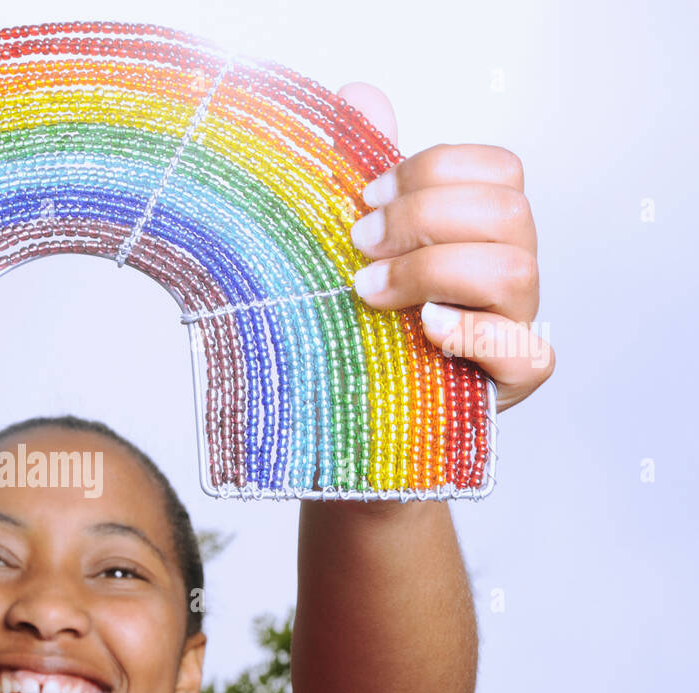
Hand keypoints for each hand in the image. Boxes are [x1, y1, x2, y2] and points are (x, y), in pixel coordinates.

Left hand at [336, 82, 553, 412]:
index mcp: (483, 228)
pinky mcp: (512, 378)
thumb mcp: (362, 245)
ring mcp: (516, 323)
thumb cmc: (367, 319)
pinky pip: (526, 352)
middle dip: (423, 217)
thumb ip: (369, 176)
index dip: (433, 171)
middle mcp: (509, 270)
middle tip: (359, 243)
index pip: (497, 170)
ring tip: (369, 290)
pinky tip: (423, 328)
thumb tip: (358, 97)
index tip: (367, 194)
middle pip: (507, 211)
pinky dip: (473, 334)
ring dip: (432, 270)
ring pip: (515, 270)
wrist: (358, 404)